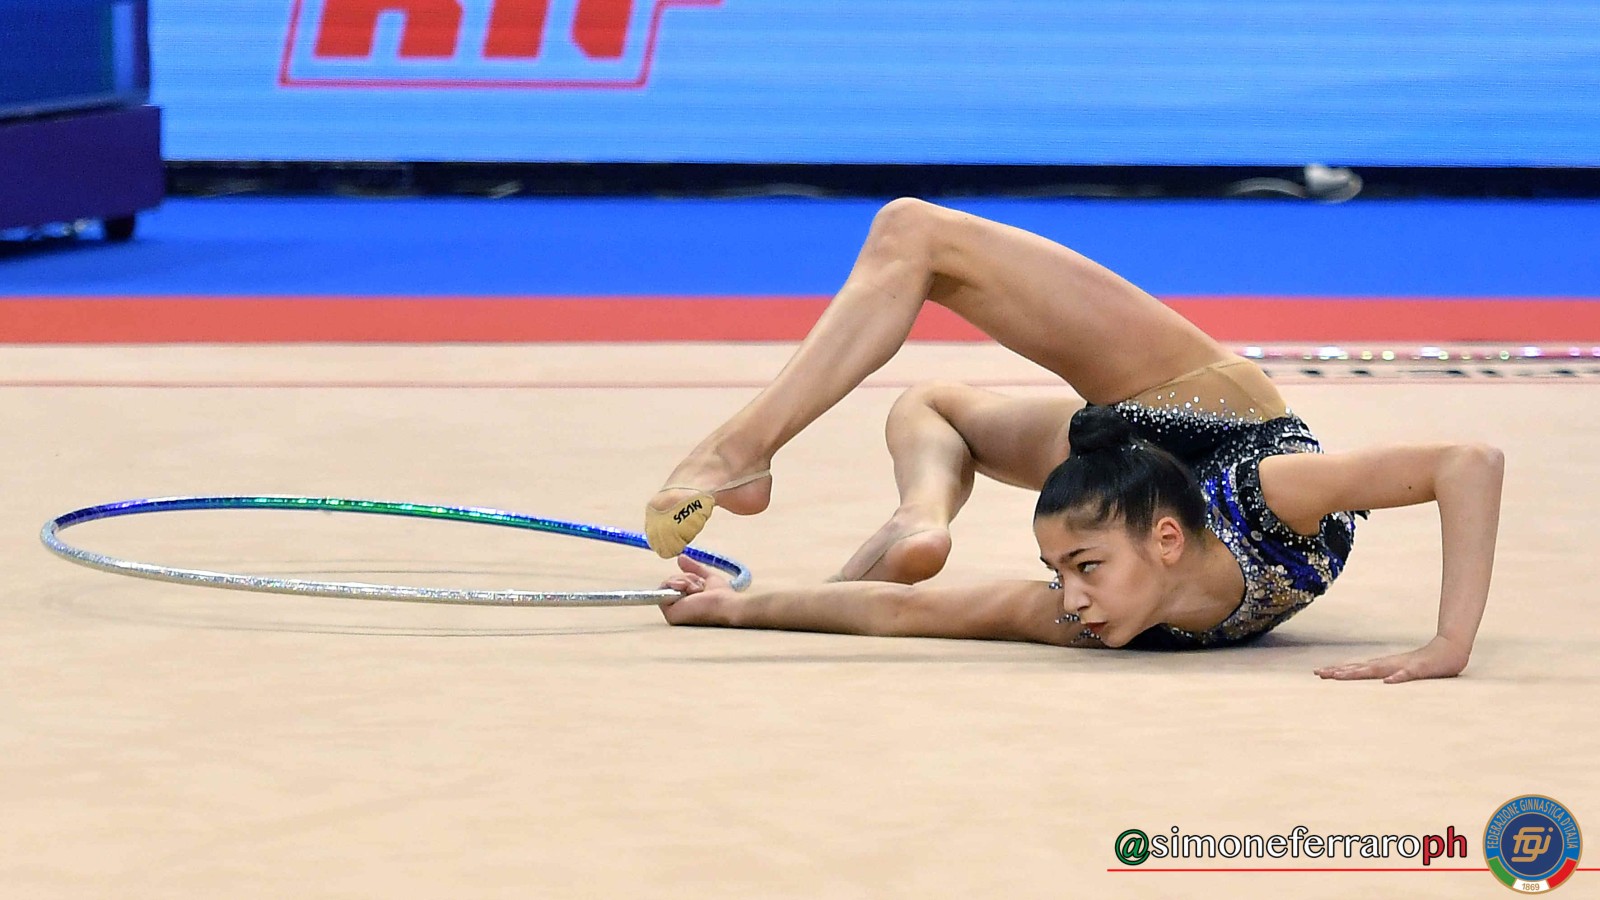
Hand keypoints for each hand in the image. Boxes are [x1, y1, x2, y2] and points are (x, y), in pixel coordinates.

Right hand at [658, 555, 739, 626]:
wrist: (726, 604)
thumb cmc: (722, 597)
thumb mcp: (707, 577)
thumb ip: (694, 568)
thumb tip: (680, 557)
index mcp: (686, 602)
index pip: (676, 583)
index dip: (687, 578)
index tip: (701, 582)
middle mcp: (678, 608)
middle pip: (670, 582)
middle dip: (686, 578)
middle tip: (699, 587)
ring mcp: (673, 611)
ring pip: (666, 584)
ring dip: (684, 581)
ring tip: (696, 590)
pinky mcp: (669, 613)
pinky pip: (662, 590)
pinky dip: (676, 585)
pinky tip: (689, 592)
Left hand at [1315, 636, 1470, 683]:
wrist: (1449, 651)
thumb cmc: (1423, 663)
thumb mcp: (1399, 671)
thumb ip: (1385, 673)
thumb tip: (1370, 678)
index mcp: (1383, 665)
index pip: (1356, 669)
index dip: (1337, 670)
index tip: (1317, 673)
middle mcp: (1388, 664)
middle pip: (1359, 669)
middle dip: (1339, 671)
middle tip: (1319, 673)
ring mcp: (1402, 665)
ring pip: (1377, 669)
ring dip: (1359, 672)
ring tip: (1341, 676)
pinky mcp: (1419, 669)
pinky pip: (1407, 674)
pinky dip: (1397, 677)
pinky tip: (1388, 682)